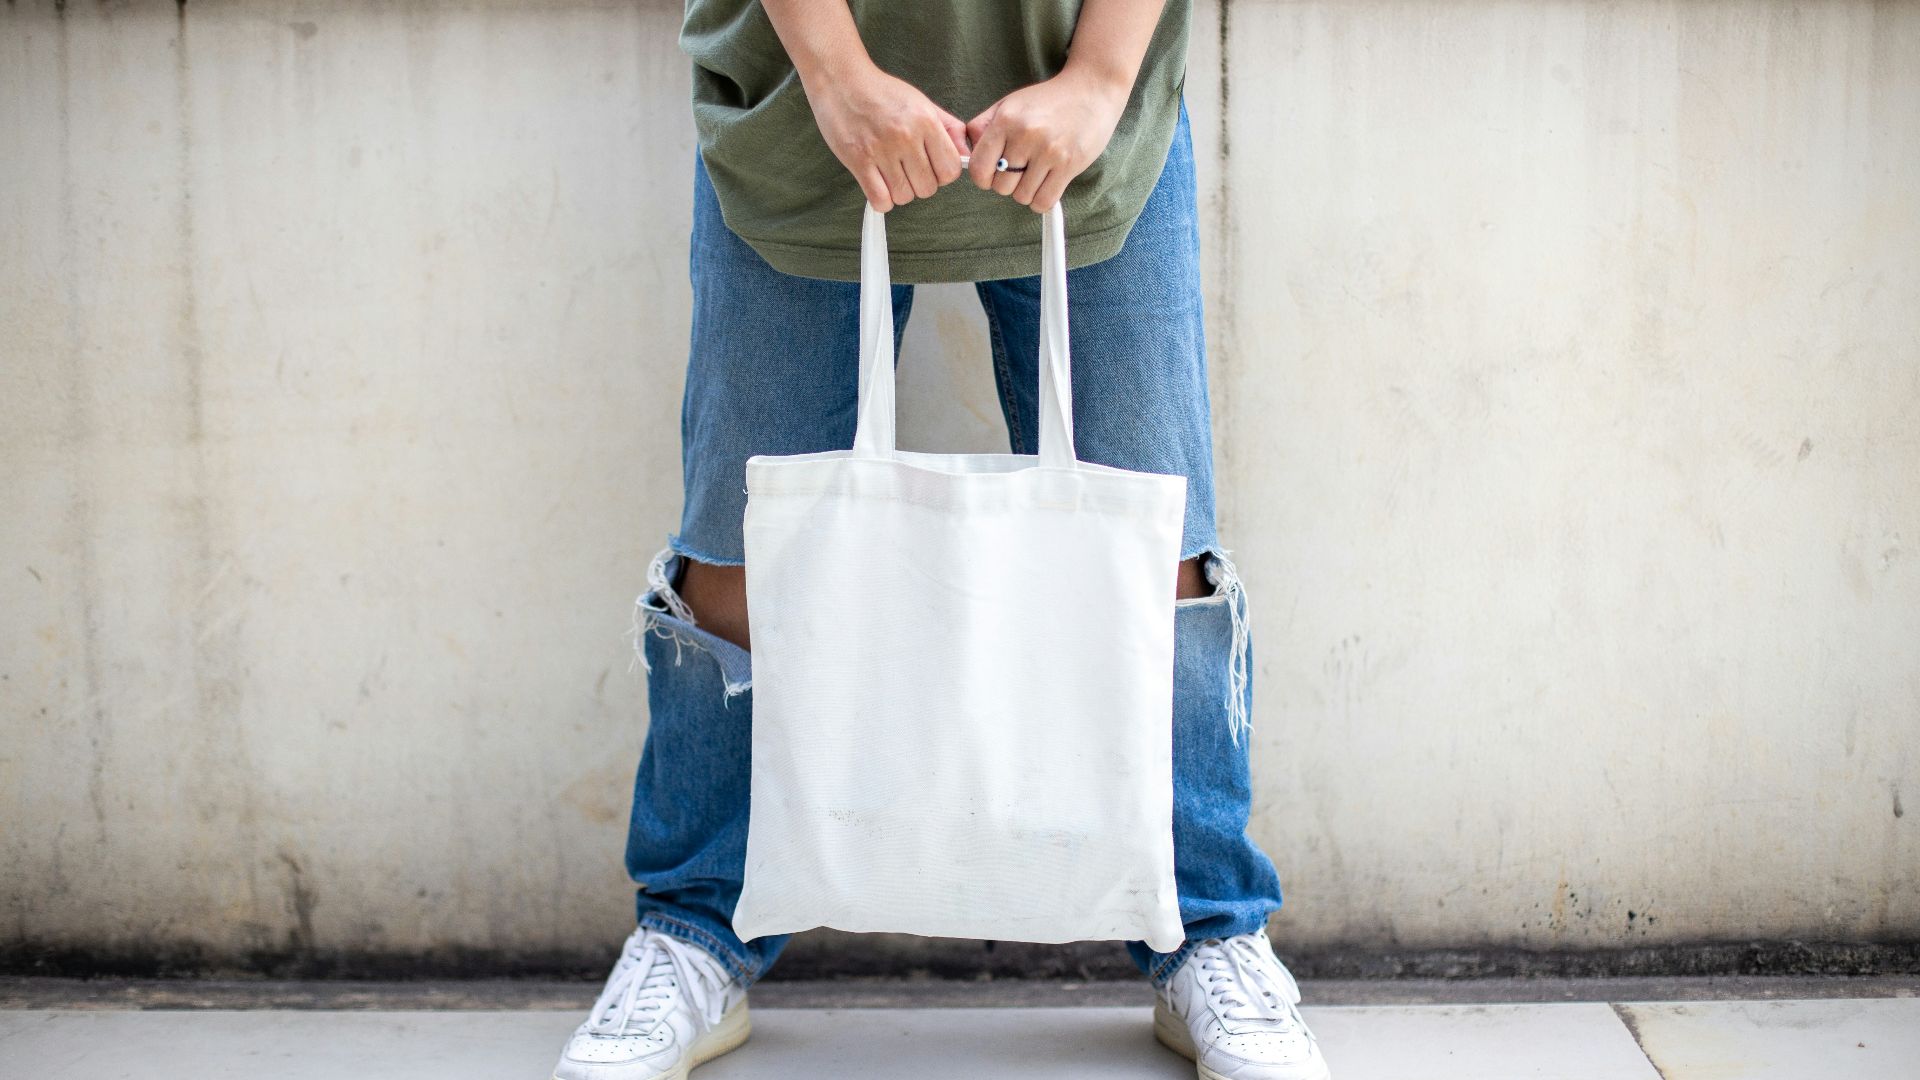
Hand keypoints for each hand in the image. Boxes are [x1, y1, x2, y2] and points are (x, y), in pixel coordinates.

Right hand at [808, 61, 969, 211]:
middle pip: (928, 188)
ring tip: (891, 173)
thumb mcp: (922, 102)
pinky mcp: (858, 160)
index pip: (950, 169)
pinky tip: (878, 184)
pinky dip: (881, 199)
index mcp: (925, 121)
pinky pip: (880, 200)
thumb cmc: (881, 92)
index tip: (932, 167)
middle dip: (920, 184)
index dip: (943, 174)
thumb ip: (948, 128)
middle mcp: (906, 136)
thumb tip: (965, 153)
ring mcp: (881, 150)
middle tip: (907, 169)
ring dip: (899, 191)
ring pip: (904, 197)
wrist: (840, 80)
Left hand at [964, 67, 1130, 212]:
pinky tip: (1047, 184)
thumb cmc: (1047, 101)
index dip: (983, 177)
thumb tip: (967, 153)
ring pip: (1022, 196)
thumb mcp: (1009, 104)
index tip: (993, 173)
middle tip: (1021, 169)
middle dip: (1008, 183)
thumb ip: (982, 127)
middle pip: (1000, 187)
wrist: (1091, 90)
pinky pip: (1044, 201)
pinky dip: (1042, 200)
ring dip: (1027, 191)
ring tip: (1037, 173)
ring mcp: (1049, 151)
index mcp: (1006, 120)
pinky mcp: (1069, 164)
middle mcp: (1025, 135)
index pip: (978, 168)